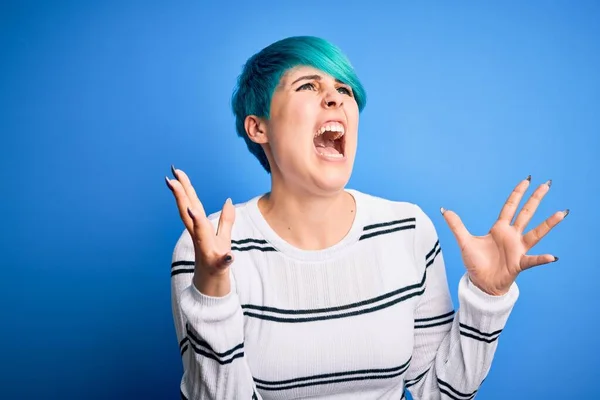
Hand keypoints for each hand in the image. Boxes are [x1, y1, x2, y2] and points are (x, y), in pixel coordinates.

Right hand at [166, 165, 234, 295]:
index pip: (191, 206)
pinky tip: (230, 256)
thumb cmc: (216, 261)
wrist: (212, 289)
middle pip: (189, 215)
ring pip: (201, 235)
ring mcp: (207, 253)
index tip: (176, 172)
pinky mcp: (218, 268)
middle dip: (182, 198)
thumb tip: (228, 199)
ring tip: (192, 209)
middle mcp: (200, 239)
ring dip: (197, 224)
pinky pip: (222, 264)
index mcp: (200, 230)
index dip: (184, 189)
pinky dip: (225, 260)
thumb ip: (225, 219)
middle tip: (171, 179)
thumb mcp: (222, 238)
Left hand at [441, 176, 567, 295]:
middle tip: (546, 185)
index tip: (526, 181)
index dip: (517, 194)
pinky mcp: (519, 263)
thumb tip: (444, 210)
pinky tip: (552, 257)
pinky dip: (542, 259)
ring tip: (561, 213)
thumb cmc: (476, 262)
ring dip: (548, 224)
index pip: (510, 207)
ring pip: (535, 234)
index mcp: (499, 229)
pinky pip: (532, 260)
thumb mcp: (464, 241)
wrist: (481, 283)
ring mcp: (517, 249)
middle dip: (535, 200)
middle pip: (526, 214)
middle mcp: (512, 236)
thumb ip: (456, 225)